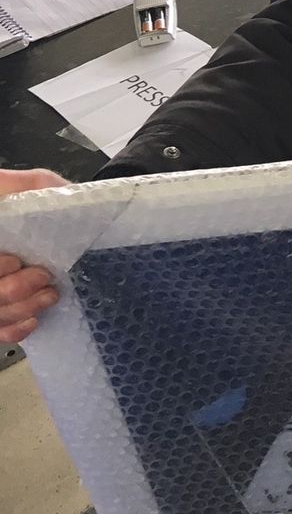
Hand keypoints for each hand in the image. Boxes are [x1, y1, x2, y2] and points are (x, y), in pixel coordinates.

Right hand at [0, 168, 67, 344]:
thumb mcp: (33, 185)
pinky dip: (14, 329)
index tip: (15, 261)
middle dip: (16, 289)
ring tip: (49, 295)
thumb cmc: (30, 201)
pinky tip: (32, 319)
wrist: (35, 218)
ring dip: (22, 308)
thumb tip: (55, 197)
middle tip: (44, 277)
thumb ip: (34, 188)